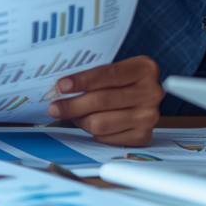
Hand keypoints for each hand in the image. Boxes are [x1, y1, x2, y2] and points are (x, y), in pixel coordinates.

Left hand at [47, 56, 161, 145]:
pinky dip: (94, 132)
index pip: (108, 75)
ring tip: (73, 114)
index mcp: (144, 68)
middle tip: (54, 107)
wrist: (142, 95)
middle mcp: (151, 92)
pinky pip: (106, 138)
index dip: (82, 81)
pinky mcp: (143, 136)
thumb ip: (92, 75)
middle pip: (103, 101)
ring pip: (101, 123)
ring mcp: (149, 116)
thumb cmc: (121, 80)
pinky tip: (92, 122)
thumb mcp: (113, 67)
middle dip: (73, 105)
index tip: (61, 86)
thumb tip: (60, 89)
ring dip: (81, 120)